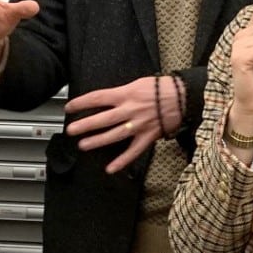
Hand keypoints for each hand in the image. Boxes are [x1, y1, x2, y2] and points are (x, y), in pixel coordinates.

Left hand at [66, 75, 184, 173]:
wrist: (183, 96)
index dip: (82, 103)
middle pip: (102, 119)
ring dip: (98, 141)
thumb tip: (105, 100)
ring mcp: (138, 125)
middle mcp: (130, 110)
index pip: (98, 98)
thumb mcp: (137, 84)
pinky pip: (133, 151)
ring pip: (114, 135)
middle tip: (71, 130)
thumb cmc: (162, 87)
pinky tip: (111, 168)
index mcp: (126, 94)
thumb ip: (121, 93)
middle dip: (85, 125)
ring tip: (83, 145)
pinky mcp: (148, 136)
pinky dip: (122, 161)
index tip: (70, 108)